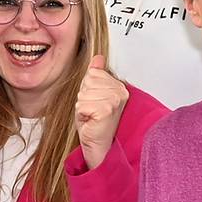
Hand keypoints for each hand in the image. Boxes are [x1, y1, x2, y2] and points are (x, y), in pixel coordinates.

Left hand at [74, 55, 127, 169]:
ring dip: (82, 107)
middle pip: (87, 82)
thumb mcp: (93, 94)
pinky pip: (81, 105)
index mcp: (119, 86)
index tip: (95, 102)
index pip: (93, 73)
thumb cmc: (96, 122)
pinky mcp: (106, 110)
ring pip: (83, 94)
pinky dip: (81, 114)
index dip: (88, 89)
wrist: (99, 144)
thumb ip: (96, 75)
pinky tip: (90, 121)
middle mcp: (119, 92)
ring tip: (91, 116)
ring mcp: (114, 100)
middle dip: (84, 98)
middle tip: (92, 111)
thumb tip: (98, 58)